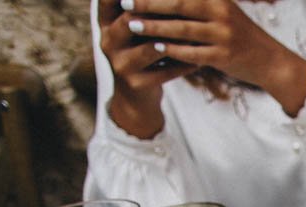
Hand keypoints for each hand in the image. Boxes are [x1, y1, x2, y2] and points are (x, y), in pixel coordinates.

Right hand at [98, 0, 198, 137]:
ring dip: (175, 41)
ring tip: (195, 36)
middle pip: (130, 21)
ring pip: (150, 48)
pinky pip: (164, 72)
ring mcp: (121, 64)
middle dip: (158, 14)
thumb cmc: (140, 53)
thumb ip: (143, 12)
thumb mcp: (135, 31)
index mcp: (106, 24)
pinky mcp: (136, 83)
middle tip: (183, 10)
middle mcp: (108, 42)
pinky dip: (183, 64)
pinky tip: (199, 60)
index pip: (109, 1)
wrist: (135, 97)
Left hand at [113, 0, 305, 112]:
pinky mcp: (224, 56)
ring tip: (132, 25)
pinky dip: (173, 50)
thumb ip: (197, 4)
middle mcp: (221, 13)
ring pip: (182, 29)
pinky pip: (192, 53)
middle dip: (149, 3)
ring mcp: (224, 35)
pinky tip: (156, 47)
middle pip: (178, 4)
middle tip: (124, 2)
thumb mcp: (221, 11)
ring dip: (154, 27)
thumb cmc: (239, 35)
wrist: (270, 61)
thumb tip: (164, 1)